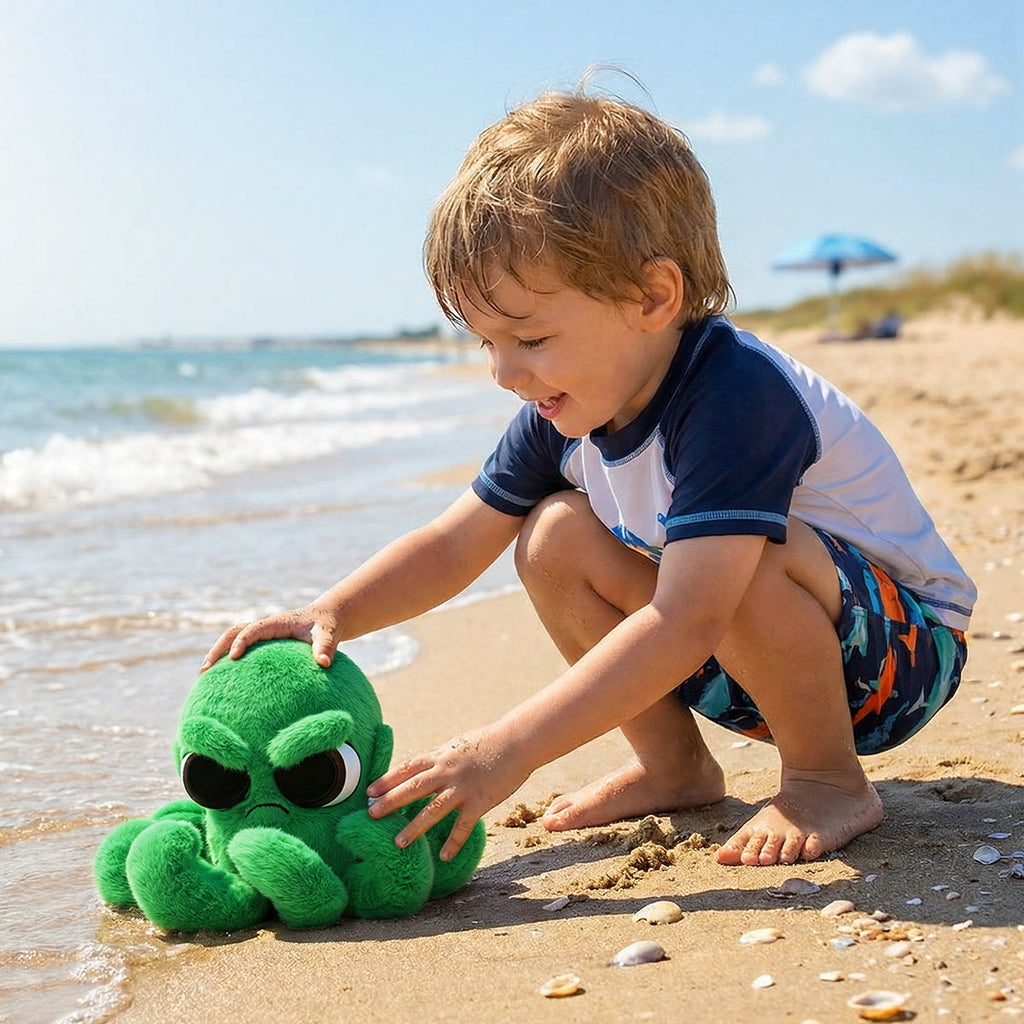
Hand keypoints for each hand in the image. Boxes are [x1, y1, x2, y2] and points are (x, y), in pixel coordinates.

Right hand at [199, 602, 340, 671]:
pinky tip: (222, 680)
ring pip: (232, 639)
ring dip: (217, 654)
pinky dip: (227, 659)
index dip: (242, 642)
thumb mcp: (329, 634)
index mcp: (277, 622)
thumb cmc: (326, 626)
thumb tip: (324, 664)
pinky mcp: (262, 641)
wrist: (326, 617)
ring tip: (204, 676)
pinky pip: (240, 647)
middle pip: (233, 632)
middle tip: (205, 671)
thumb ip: (326, 647)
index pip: (253, 630)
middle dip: (217, 649)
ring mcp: (261, 632)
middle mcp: (265, 625)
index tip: (234, 658)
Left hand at [365, 725, 529, 861]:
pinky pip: (464, 825)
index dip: (386, 780)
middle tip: (371, 815)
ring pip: (434, 809)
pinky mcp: (481, 800)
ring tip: (398, 843)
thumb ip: (438, 759)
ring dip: (415, 826)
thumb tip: (419, 769)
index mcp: (440, 756)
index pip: (407, 768)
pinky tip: (444, 857)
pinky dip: (454, 841)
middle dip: (390, 801)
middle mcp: (447, 771)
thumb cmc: (487, 742)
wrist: (517, 741)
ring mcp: (463, 787)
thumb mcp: (457, 746)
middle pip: (413, 787)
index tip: (368, 792)